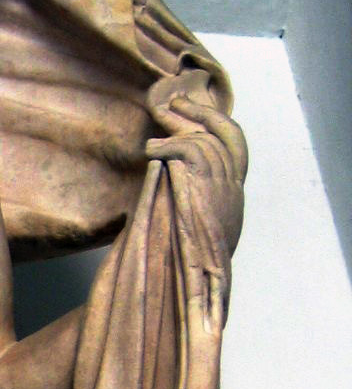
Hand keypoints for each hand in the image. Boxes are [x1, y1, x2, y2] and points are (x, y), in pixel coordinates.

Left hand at [146, 79, 246, 323]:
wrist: (200, 288)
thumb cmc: (188, 266)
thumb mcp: (194, 233)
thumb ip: (189, 207)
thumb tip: (163, 187)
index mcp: (233, 199)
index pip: (236, 150)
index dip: (219, 127)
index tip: (198, 114)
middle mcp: (233, 191)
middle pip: (230, 136)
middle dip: (206, 115)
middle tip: (180, 101)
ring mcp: (223, 189)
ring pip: (208, 140)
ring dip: (183, 126)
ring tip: (162, 117)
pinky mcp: (205, 191)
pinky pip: (191, 153)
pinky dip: (170, 147)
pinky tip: (152, 150)